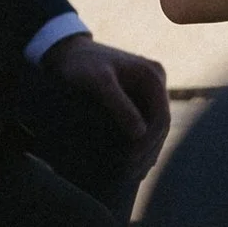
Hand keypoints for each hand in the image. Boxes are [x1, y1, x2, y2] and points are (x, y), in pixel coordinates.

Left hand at [45, 32, 171, 163]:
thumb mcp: (98, 81)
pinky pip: (145, 124)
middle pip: (160, 125)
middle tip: (132, 175)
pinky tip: (132, 162)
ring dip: (146, 152)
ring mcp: (149, 90)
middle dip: (147, 152)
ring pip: (154, 127)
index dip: (149, 143)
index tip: (131, 161)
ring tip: (133, 175)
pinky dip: (140, 144)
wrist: (67, 51)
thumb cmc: (80, 64)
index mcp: (152, 75)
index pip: (160, 117)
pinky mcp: (138, 97)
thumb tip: (140, 134)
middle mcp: (156, 81)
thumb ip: (119, 105)